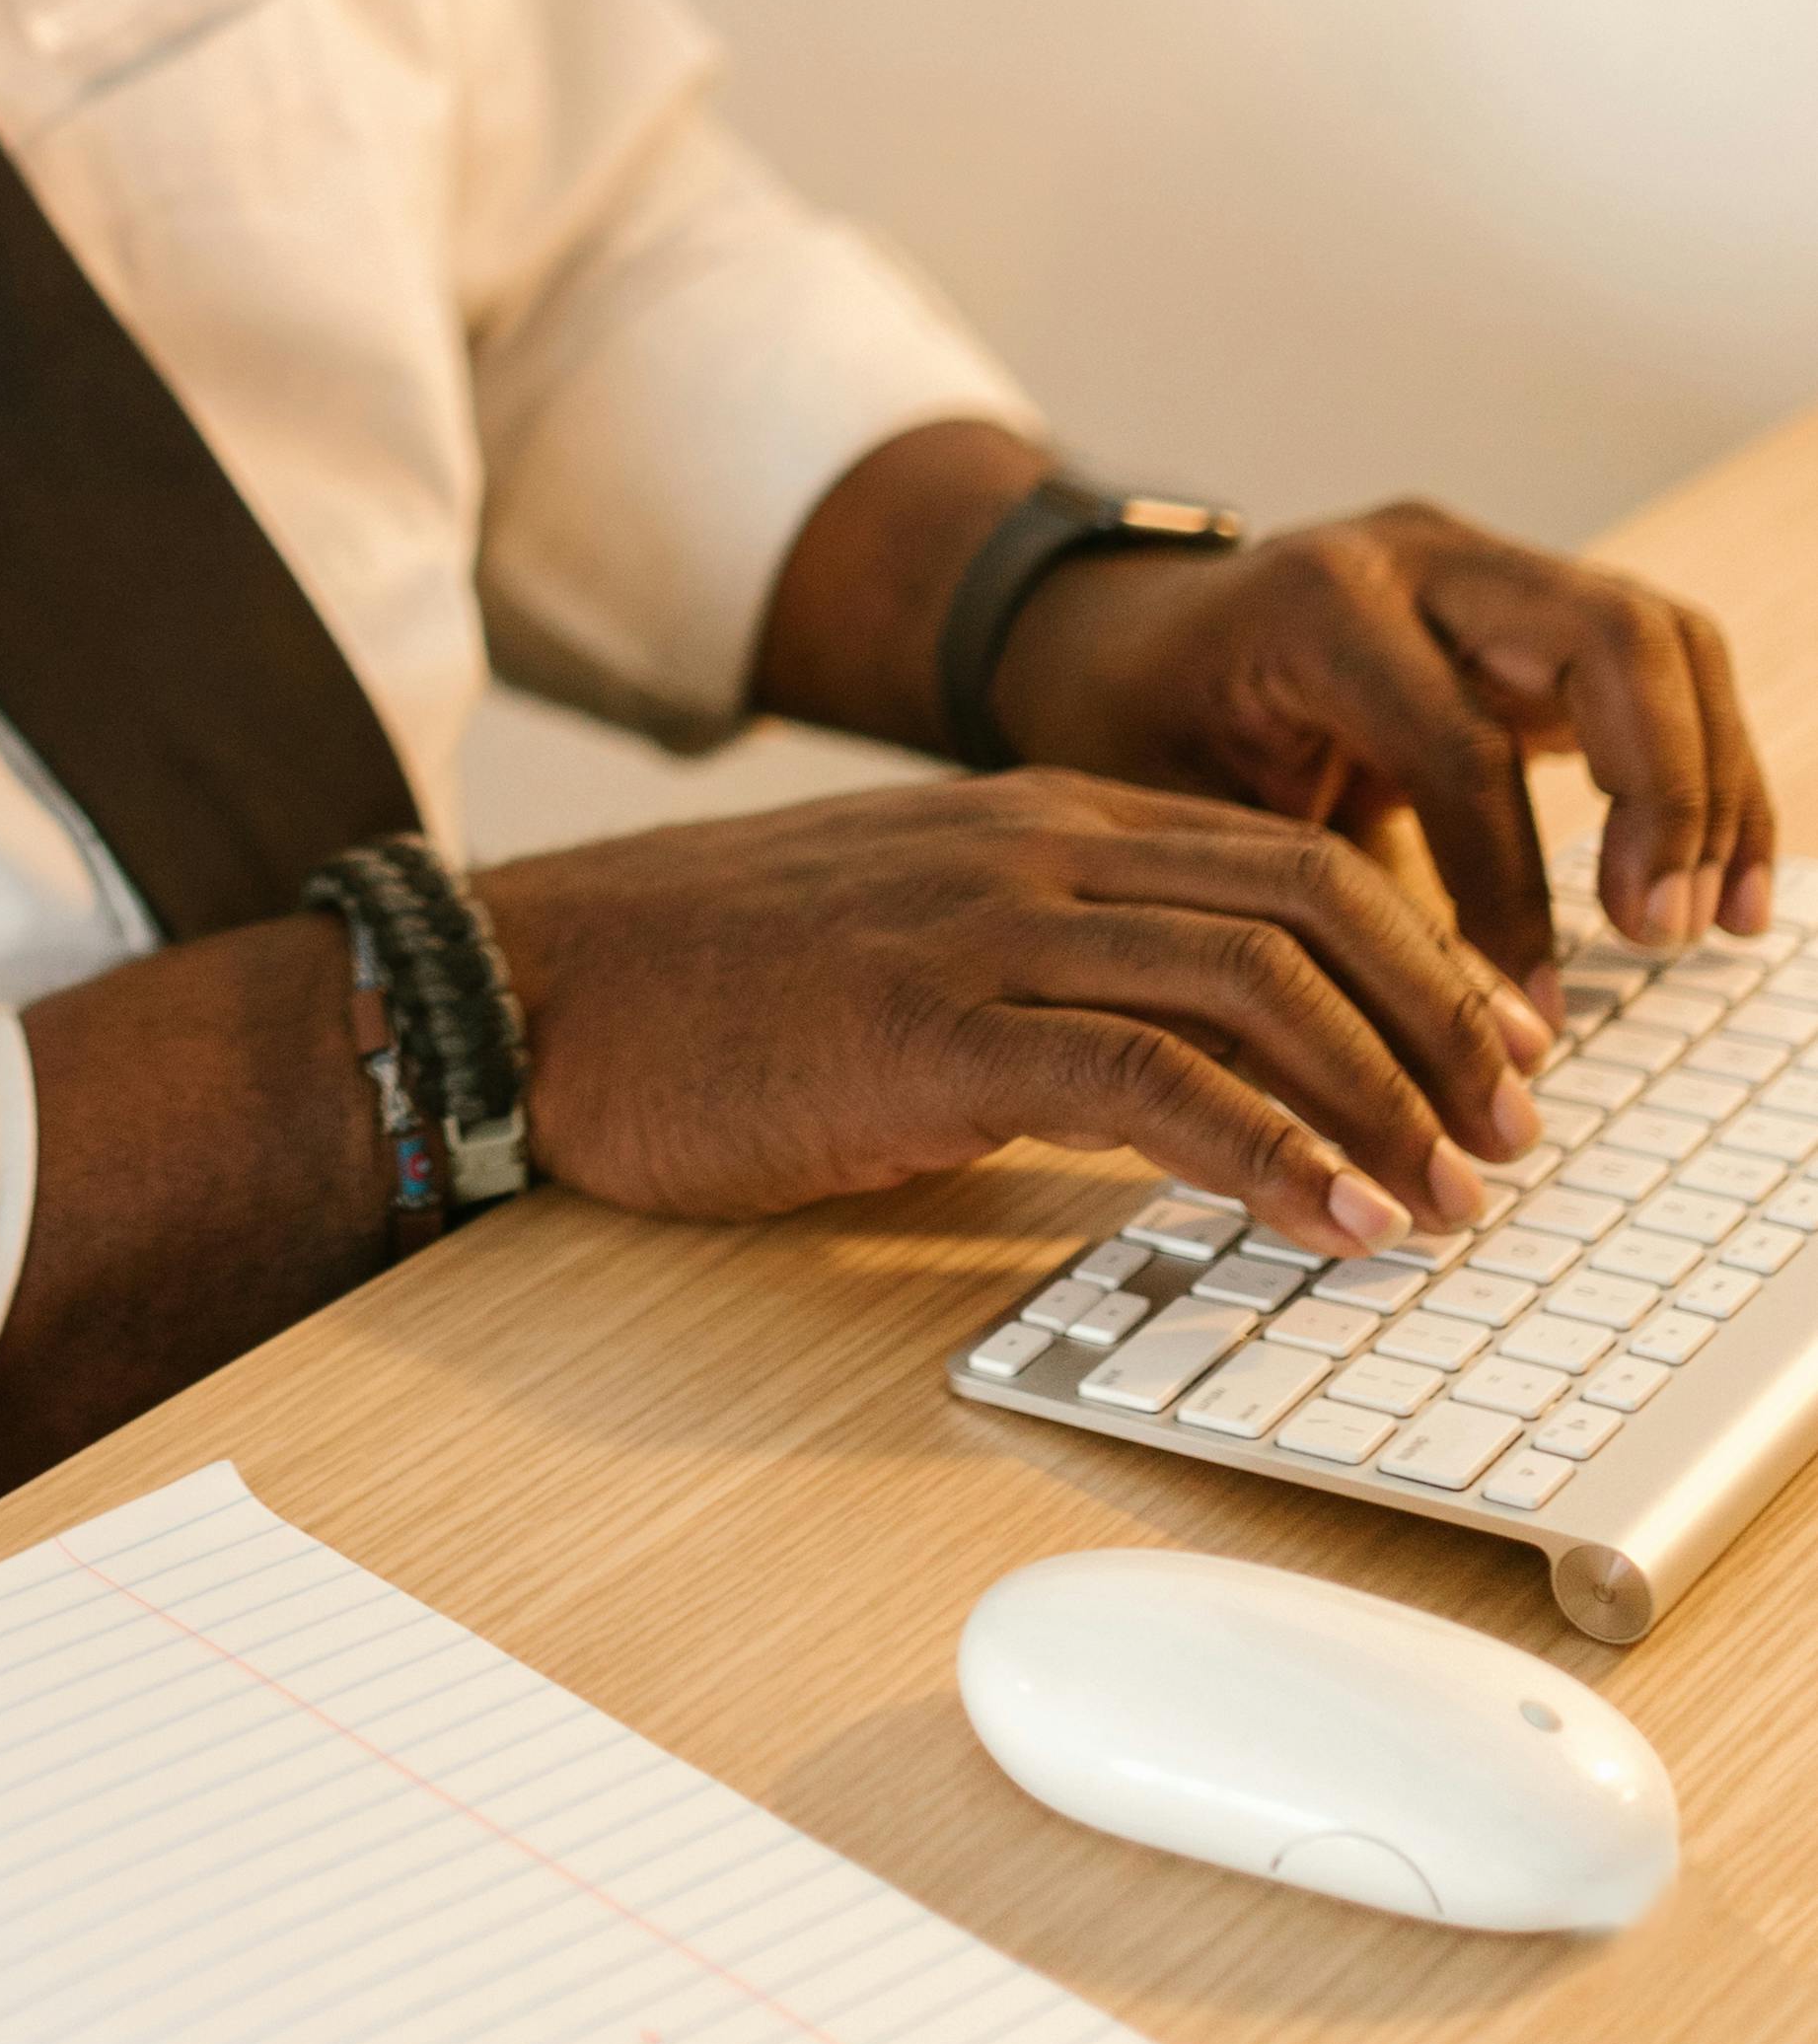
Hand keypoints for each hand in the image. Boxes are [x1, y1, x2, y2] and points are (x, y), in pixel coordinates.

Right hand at [471, 770, 1558, 1257]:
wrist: (531, 987)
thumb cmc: (704, 994)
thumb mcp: (908, 948)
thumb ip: (1043, 981)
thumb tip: (1186, 1085)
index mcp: (1038, 823)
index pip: (1290, 860)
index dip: (1423, 959)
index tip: (1494, 1058)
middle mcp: (1033, 850)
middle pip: (1312, 904)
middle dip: (1444, 1027)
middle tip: (1512, 1139)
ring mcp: (984, 928)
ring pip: (1257, 984)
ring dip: (1385, 1102)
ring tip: (1449, 1201)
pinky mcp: (932, 1027)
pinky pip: (1151, 1079)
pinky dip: (1270, 1153)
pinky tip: (1328, 1220)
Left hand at [993, 503, 1776, 1002]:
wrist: (1112, 636)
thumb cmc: (1130, 731)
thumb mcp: (1172, 816)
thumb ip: (1288, 906)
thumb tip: (1399, 1059)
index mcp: (1319, 604)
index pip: (1463, 748)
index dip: (1510, 892)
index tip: (1523, 1020)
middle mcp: (1418, 558)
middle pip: (1608, 641)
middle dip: (1664, 793)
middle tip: (1659, 930)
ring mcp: (1484, 570)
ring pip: (1660, 640)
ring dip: (1713, 783)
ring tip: (1716, 923)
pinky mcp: (1528, 607)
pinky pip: (1658, 668)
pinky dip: (1704, 770)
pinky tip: (1711, 885)